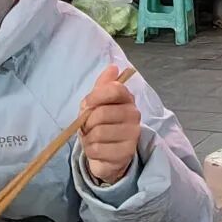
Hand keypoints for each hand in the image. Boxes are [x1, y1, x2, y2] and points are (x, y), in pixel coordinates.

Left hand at [80, 65, 140, 185]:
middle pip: (102, 113)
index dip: (96, 96)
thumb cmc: (101, 124)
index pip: (115, 89)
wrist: (108, 153)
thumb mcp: (97, 103)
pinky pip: (97, 149)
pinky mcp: (126, 153)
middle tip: (88, 127)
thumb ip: (103, 86)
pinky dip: (90, 151)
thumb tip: (113, 68)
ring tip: (92, 139)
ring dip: (88, 138)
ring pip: (98, 133)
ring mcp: (132, 135)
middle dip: (87, 122)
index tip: (87, 104)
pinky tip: (95, 150)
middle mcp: (134, 115)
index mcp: (127, 99)